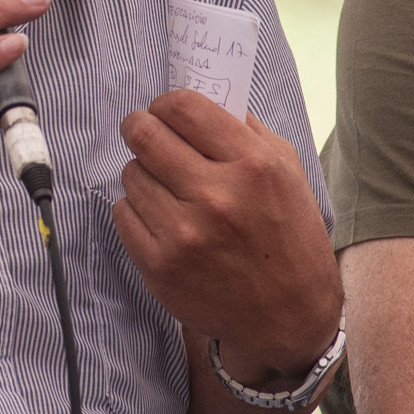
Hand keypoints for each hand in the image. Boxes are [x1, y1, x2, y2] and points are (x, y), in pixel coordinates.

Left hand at [110, 90, 338, 383]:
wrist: (290, 316)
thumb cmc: (289, 236)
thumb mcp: (287, 171)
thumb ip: (245, 130)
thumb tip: (199, 97)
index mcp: (253, 165)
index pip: (182, 107)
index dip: (165, 103)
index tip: (164, 112)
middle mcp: (217, 196)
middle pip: (144, 135)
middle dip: (141, 128)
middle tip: (146, 134)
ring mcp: (184, 234)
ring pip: (130, 174)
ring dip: (143, 174)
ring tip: (167, 188)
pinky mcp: (160, 266)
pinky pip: (123, 213)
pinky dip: (137, 211)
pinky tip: (163, 219)